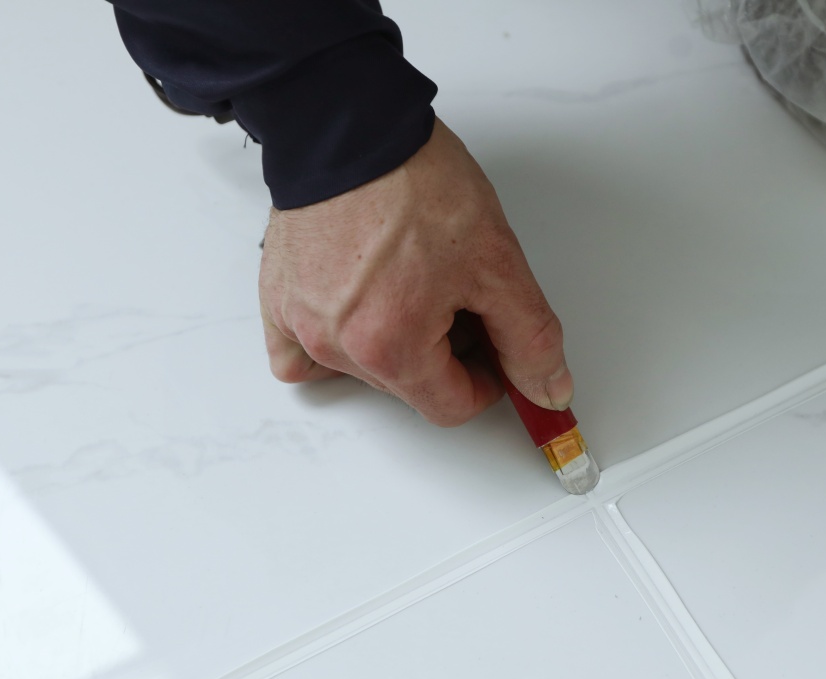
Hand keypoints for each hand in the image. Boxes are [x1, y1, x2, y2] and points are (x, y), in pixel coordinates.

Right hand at [258, 118, 572, 425]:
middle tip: (459, 294)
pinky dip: (332, 343)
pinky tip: (358, 307)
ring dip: (395, 342)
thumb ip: (529, 338)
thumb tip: (547, 389)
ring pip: (363, 368)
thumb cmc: (411, 181)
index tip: (494, 348)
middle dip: (444, 353)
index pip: (452, 407)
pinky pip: (299, 354)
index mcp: (392, 347)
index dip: (487, 380)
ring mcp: (300, 324)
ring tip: (411, 280)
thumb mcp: (497, 261)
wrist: (350, 123)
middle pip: (409, 386)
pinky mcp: (278, 299)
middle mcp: (337, 346)